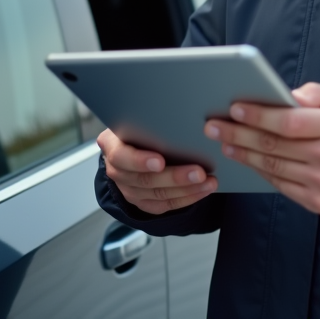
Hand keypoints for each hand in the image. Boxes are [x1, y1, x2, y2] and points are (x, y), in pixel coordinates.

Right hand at [97, 128, 218, 214]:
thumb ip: (148, 120)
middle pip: (144, 180)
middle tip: (198, 172)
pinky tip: (202, 190)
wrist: (128, 145)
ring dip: (187, 189)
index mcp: (111, 146)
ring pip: (158, 194)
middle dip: (174, 177)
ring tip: (208, 182)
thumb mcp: (135, 118)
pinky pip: (165, 205)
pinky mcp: (143, 202)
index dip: (140, 161)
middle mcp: (117, 171)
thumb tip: (177, 113)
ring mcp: (129, 189)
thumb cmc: (137, 127)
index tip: (160, 161)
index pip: (121, 157)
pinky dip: (186, 198)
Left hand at [204, 82, 319, 218]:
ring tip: (225, 142)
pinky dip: (261, 172)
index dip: (259, 116)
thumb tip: (287, 96)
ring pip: (274, 168)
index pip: (289, 122)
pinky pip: (282, 186)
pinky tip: (247, 160)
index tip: (235, 109)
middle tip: (214, 126)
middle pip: (275, 145)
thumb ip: (318, 93)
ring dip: (244, 154)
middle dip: (239, 134)